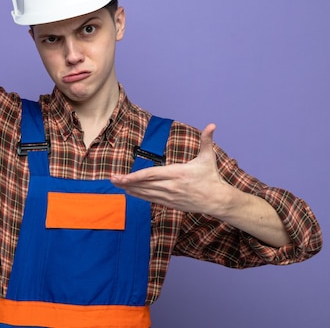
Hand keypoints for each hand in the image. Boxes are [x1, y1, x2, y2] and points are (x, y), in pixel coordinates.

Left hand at [111, 123, 233, 214]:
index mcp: (177, 173)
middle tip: (112, 179)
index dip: (135, 177)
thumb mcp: (208, 157)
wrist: (217, 200)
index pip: (151, 175)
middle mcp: (170, 186)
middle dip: (126, 182)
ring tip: (117, 184)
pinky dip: (139, 195)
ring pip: (145, 193)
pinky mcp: (170, 204)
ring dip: (130, 189)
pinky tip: (130, 192)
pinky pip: (151, 199)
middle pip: (144, 184)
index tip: (122, 177)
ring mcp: (169, 197)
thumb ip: (207, 140)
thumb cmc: (211, 177)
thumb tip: (212, 125)